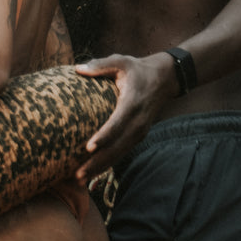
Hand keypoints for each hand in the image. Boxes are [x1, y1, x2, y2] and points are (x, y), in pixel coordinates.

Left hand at [73, 53, 175, 182]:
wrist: (164, 79)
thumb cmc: (137, 69)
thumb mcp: (121, 61)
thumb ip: (100, 65)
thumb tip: (77, 69)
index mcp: (132, 103)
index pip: (117, 123)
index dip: (104, 136)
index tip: (88, 147)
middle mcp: (138, 122)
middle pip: (117, 146)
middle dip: (98, 162)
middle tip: (78, 174)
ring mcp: (139, 131)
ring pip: (120, 153)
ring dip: (101, 167)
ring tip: (81, 179)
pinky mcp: (138, 136)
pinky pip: (122, 152)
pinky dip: (108, 163)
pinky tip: (93, 172)